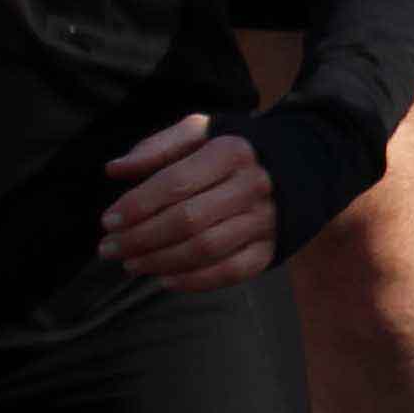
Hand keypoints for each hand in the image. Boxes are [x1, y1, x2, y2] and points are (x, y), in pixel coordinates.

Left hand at [98, 113, 282, 289]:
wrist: (305, 164)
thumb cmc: (237, 149)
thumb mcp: (203, 131)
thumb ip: (158, 146)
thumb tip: (114, 169)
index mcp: (231, 151)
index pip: (175, 183)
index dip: (137, 205)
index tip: (108, 221)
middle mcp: (252, 186)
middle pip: (187, 221)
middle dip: (140, 239)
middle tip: (109, 248)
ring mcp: (265, 220)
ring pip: (205, 249)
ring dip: (159, 262)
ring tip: (130, 264)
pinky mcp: (272, 248)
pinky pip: (230, 271)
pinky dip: (194, 281)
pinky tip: (164, 279)